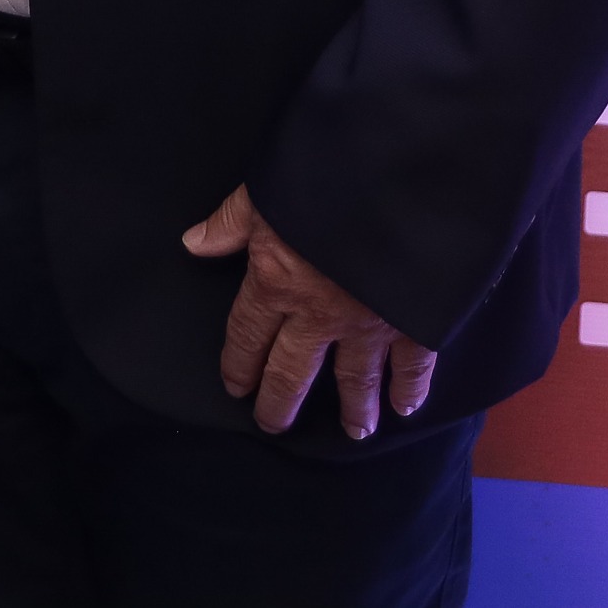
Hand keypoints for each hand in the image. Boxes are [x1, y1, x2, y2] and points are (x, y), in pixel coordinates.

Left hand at [183, 185, 435, 439]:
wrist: (402, 178)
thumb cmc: (328, 175)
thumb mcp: (267, 189)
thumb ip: (231, 222)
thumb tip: (193, 244)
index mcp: (277, 282)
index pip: (247, 336)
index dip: (239, 365)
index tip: (236, 388)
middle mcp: (318, 315)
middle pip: (291, 373)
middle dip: (280, 403)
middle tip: (275, 425)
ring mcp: (368, 324)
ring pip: (353, 380)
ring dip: (351, 410)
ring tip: (351, 432)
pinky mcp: (414, 321)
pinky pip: (411, 367)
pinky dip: (410, 391)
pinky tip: (405, 409)